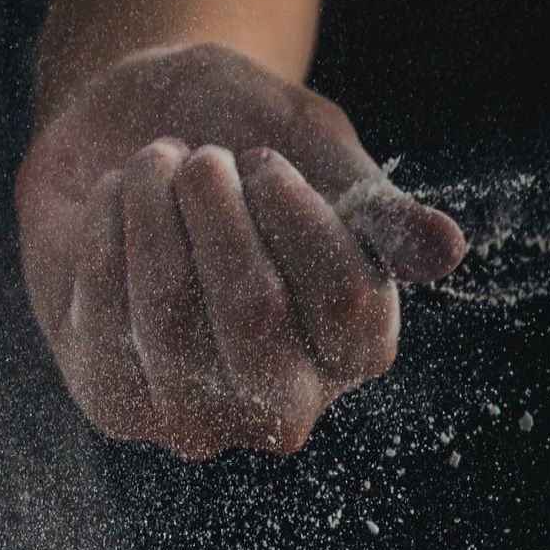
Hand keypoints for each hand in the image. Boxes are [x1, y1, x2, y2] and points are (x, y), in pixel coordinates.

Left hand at [16, 41, 466, 458]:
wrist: (128, 133)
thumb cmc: (238, 138)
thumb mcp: (313, 146)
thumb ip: (373, 204)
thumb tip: (447, 252)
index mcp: (356, 346)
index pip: (347, 302)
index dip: (298, 218)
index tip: (263, 162)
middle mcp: (284, 402)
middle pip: (254, 314)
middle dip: (217, 214)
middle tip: (202, 158)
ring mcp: (196, 416)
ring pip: (168, 317)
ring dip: (153, 213)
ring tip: (155, 163)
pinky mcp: (117, 405)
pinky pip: (102, 318)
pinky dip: (106, 234)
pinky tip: (116, 198)